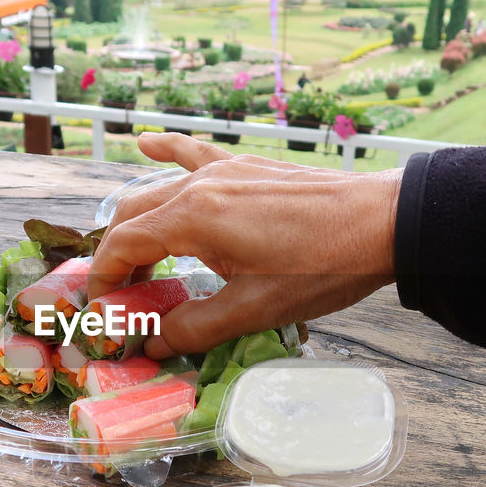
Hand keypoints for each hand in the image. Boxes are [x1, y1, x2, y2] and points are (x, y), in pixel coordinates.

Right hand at [89, 133, 401, 358]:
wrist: (382, 224)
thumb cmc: (322, 268)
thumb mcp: (254, 309)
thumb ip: (194, 327)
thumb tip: (153, 342)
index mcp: (192, 217)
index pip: (123, 245)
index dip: (104, 280)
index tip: (103, 310)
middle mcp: (198, 185)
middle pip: (131, 217)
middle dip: (115, 257)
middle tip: (119, 298)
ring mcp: (223, 170)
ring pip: (157, 191)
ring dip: (137, 225)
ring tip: (134, 261)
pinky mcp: (246, 168)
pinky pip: (193, 154)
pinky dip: (165, 153)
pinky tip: (144, 144)